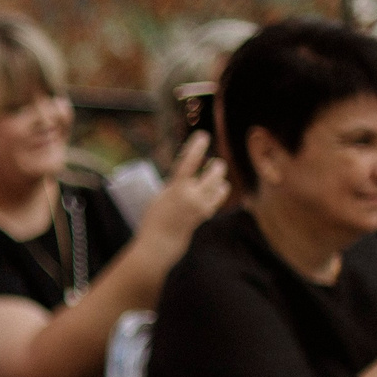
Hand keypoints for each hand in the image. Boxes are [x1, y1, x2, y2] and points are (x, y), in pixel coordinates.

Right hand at [138, 131, 230, 252]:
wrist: (160, 241)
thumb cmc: (155, 216)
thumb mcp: (161, 195)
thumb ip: (176, 182)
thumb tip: (191, 168)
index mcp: (176, 189)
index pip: (189, 163)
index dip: (196, 147)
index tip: (203, 136)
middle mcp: (192, 196)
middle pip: (215, 172)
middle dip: (216, 166)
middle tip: (212, 164)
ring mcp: (201, 205)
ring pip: (222, 184)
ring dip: (218, 179)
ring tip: (211, 179)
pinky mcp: (206, 213)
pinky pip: (220, 196)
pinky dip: (218, 191)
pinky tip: (212, 191)